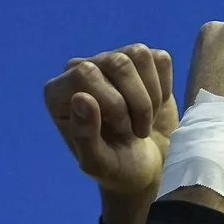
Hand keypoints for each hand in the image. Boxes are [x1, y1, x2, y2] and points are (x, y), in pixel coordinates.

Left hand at [43, 45, 177, 208]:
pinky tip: (156, 106)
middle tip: (135, 131)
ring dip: (151, 96)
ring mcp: (112, 61)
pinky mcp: (143, 62)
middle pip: (117, 62)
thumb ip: (84, 136)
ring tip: (145, 120)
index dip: (113, 102)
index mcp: (59, 92)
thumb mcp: (98, 164)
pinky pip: (160, 59)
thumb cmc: (118, 167)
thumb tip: (81, 97)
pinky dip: (164, 87)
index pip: (86, 73)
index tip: (120, 130)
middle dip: (136, 102)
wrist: (150, 168)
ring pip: (139, 55)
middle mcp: (82, 69)